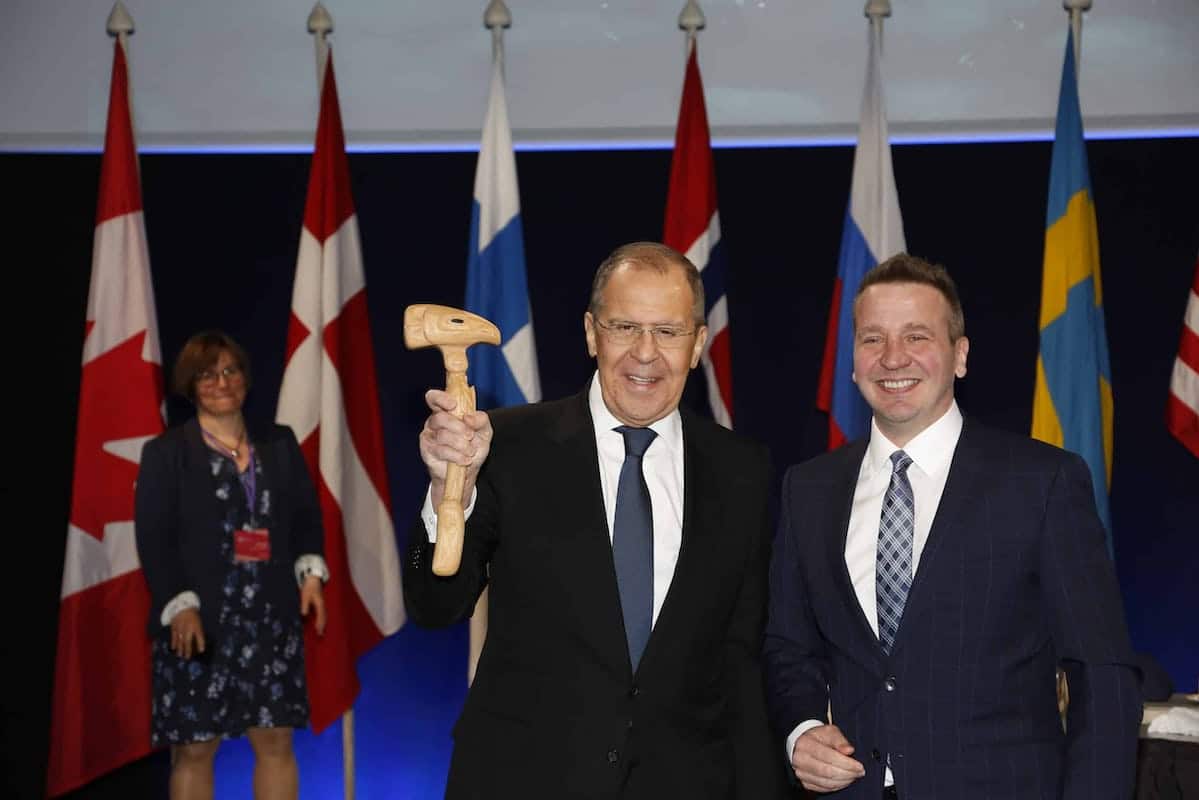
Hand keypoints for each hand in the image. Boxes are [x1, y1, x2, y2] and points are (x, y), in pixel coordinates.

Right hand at [169, 608, 205, 658]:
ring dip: (180, 649)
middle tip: (187, 658)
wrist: (183, 607)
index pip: (199, 636)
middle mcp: (188, 628)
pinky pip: (174, 637)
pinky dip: (174, 643)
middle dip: (187, 650)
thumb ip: (198, 633)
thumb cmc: (193, 617)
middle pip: (187, 641)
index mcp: (196, 626)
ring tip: (180, 656)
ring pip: (180, 640)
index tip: (201, 651)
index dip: (201, 643)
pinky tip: (174, 648)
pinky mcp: (174, 627)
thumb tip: (199, 644)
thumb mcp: (198, 623)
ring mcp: (180, 628)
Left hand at [300, 575, 325, 635]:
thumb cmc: (309, 588)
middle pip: (324, 617)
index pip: (321, 616)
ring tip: (321, 631)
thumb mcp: (305, 596)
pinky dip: (321, 619)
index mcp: (320, 604)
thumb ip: (304, 605)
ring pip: (324, 616)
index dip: (319, 624)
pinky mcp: (320, 604)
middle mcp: (322, 605)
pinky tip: (319, 623)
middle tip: (320, 635)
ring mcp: (322, 604)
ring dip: (322, 624)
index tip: (318, 631)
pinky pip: (322, 614)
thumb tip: (304, 615)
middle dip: (322, 626)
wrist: (313, 580)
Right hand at [419, 389, 492, 507]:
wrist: (468, 470)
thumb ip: (481, 419)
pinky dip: (457, 456)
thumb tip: (468, 417)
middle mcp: (434, 421)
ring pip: (442, 435)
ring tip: (470, 452)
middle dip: (458, 427)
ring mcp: (429, 436)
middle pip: (440, 418)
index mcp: (446, 411)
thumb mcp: (484, 431)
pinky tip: (465, 460)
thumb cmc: (473, 446)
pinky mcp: (427, 451)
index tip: (453, 405)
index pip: (434, 398)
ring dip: (461, 445)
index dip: (441, 398)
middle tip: (470, 436)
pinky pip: (441, 451)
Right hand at [791, 724, 864, 792]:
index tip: (859, 766)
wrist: (804, 744)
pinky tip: (844, 780)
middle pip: (828, 771)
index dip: (846, 763)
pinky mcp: (805, 783)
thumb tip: (849, 750)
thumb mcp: (829, 732)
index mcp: (806, 744)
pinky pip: (824, 788)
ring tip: (854, 776)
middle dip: (848, 774)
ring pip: (827, 782)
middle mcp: (800, 759)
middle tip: (860, 772)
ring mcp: (801, 773)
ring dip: (844, 781)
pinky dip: (837, 786)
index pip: (828, 756)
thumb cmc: (818, 737)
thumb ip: (840, 740)